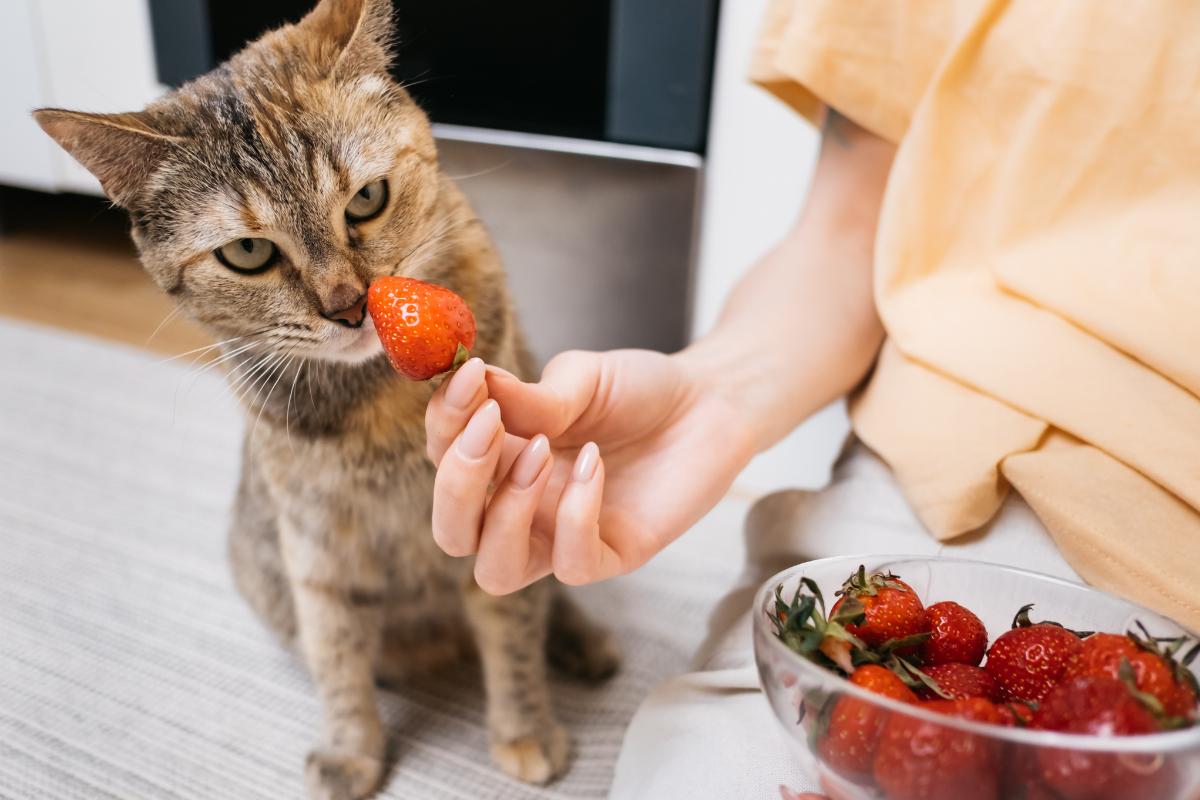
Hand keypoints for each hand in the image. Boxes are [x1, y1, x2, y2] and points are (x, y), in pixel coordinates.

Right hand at [424, 349, 752, 593]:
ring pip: (495, 571)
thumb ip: (529, 394)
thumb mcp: (580, 378)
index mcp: (500, 457)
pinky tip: (593, 463)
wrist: (710, 402)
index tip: (471, 377)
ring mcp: (561, 536)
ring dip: (505, 514)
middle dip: (456, 483)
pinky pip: (570, 565)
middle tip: (491, 425)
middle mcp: (521, 505)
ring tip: (542, 451)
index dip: (444, 421)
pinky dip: (574, 516)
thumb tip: (475, 383)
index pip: (442, 456)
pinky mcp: (610, 555)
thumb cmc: (638, 390)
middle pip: (453, 531)